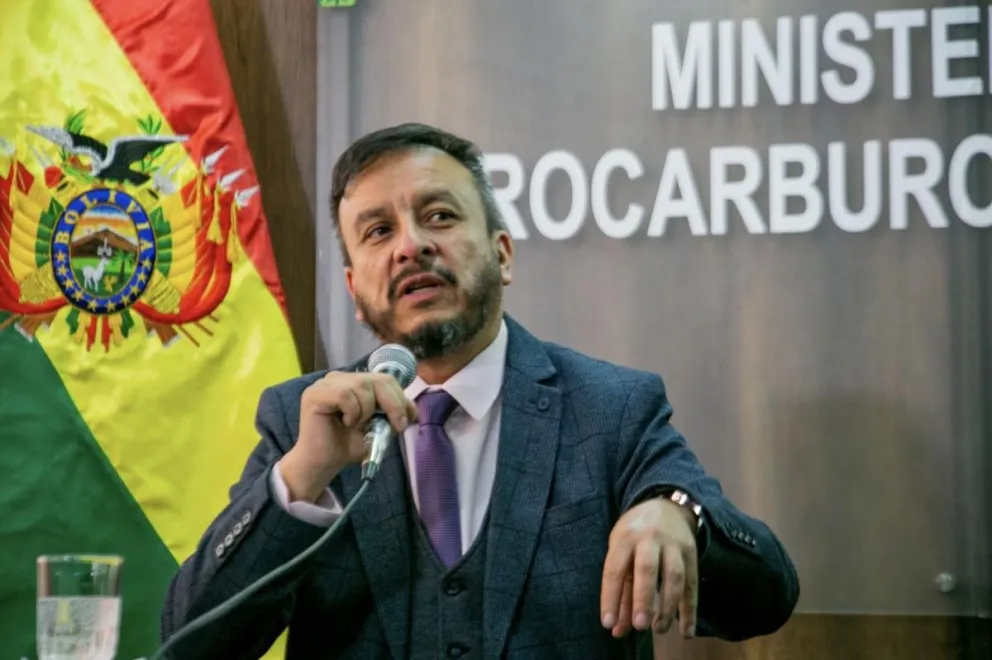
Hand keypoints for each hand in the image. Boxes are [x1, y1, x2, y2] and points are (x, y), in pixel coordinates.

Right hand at [280, 371, 417, 501]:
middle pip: (377, 379)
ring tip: (358, 425)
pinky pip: (344, 394)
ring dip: (367, 410)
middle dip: (392, 403)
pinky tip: (346, 423)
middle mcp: (339, 378)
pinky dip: (352, 412)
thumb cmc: (348, 445)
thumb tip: (412, 409)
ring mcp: (325, 384)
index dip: (399, 397)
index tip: (406, 420)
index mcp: (354, 382)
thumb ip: (393, 413)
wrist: (324, 464)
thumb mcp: (379, 427)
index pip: (384, 378)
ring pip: (361, 385)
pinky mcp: (315, 394)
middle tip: (396, 426)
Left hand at [600, 497, 697, 638]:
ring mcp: (674, 545)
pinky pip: (692, 584)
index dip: (610, 597)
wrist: (667, 506)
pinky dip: (690, 610)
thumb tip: (615, 628)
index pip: (615, 569)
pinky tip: (686, 631)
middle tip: (640, 626)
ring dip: (668, 606)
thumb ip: (619, 590)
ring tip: (658, 629)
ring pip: (674, 576)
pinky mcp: (692, 554)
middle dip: (643, 598)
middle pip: (647, 569)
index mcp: (625, 537)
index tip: (607, 623)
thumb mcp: (621, 551)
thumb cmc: (635, 534)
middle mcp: (650, 538)